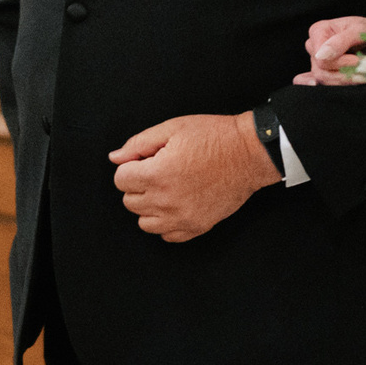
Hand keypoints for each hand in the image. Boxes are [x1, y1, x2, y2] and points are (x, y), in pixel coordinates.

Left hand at [113, 112, 279, 241]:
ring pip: (144, 222)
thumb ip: (138, 144)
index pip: (120, 180)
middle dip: (139, 185)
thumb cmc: (215, 137)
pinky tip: (177, 205)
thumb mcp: (172, 128)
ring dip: (150, 206)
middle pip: (129, 201)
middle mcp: (166, 200)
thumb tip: (115, 157)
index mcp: (157, 174)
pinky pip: (167, 236)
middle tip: (159, 171)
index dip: (131, 167)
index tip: (147, 160)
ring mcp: (182, 217)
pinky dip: (167, 223)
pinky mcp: (197, 227)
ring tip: (167, 189)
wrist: (249, 153)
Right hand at [296, 13, 365, 84]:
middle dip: (345, 74)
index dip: (340, 64)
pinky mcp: (326, 70)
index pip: (322, 59)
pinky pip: (326, 82)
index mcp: (318, 31)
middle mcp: (314, 46)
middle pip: (321, 71)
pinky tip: (340, 87)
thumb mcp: (358, 30)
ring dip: (347, 80)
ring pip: (325, 79)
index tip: (358, 61)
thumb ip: (340, 42)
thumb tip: (321, 56)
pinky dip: (339, 84)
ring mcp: (318, 60)